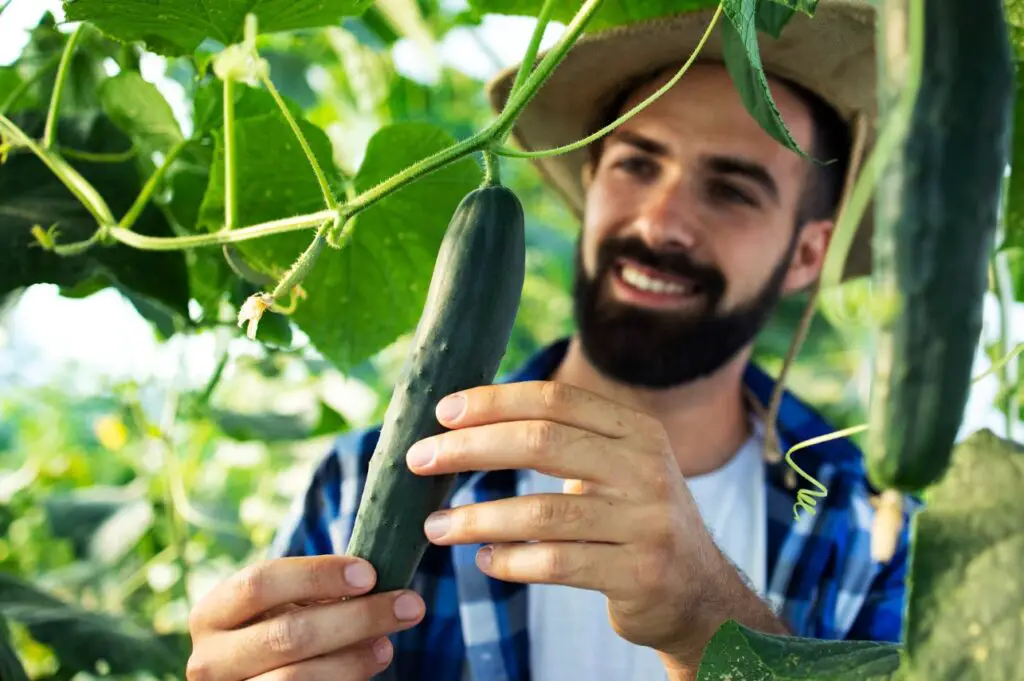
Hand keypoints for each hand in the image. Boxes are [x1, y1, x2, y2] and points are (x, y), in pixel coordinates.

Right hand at [186, 556, 424, 680]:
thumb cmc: (275, 634)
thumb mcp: (281, 609)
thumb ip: (314, 594)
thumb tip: (378, 582)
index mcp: (213, 613)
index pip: (260, 583)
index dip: (317, 575)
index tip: (369, 574)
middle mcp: (208, 660)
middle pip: (287, 634)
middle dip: (357, 617)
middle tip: (409, 605)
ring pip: (295, 678)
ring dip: (354, 658)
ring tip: (388, 643)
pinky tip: (370, 663)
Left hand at [405, 380, 778, 668]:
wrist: (701, 595)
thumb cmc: (637, 522)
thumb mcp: (620, 467)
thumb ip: (567, 439)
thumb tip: (471, 421)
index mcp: (637, 431)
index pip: (555, 400)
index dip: (494, 401)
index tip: (443, 412)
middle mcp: (647, 469)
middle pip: (543, 443)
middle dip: (470, 449)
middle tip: (420, 460)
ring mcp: (647, 523)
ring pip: (541, 513)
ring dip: (476, 519)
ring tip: (435, 527)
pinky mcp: (639, 574)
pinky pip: (555, 564)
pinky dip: (510, 562)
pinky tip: (485, 560)